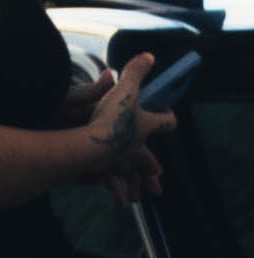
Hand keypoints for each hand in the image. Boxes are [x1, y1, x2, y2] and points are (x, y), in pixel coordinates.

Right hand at [89, 45, 179, 201]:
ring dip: (138, 185)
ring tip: (140, 195)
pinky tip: (120, 201)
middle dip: (154, 167)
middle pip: (152, 160)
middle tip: (159, 174)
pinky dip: (118, 193)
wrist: (90, 144)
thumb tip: (148, 56)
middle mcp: (138, 147)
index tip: (165, 114)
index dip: (168, 117)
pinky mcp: (105, 171)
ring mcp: (122, 161)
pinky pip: (114, 186)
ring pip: (134, 176)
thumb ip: (134, 72)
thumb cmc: (110, 118)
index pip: (167, 122)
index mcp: (146, 126)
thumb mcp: (123, 90)